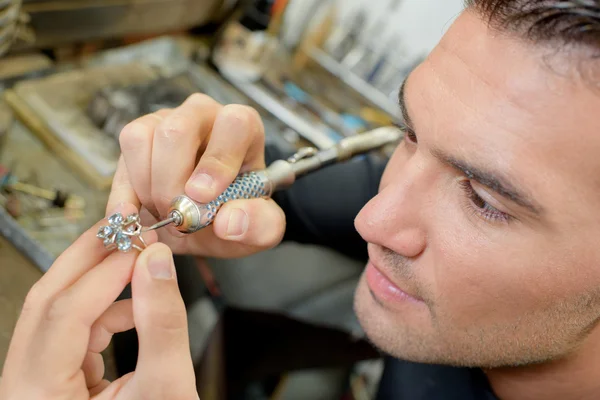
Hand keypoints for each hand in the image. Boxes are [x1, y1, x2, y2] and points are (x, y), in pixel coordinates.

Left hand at [0, 203, 197, 399]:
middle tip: (126, 230)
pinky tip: (132, 303)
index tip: (142, 247)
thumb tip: (156, 263)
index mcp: (38, 399)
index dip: (106, 274)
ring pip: (54, 312)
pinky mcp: (51, 378)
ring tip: (136, 264)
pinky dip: (102, 310)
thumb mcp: (167, 388)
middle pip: (44, 303)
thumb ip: (163, 323)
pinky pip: (69, 330)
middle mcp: (21, 390)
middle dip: (89, 260)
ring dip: (97, 283)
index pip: (63, 315)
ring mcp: (32, 384)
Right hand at [107, 94, 285, 256]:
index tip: (203, 197)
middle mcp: (204, 115)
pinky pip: (123, 155)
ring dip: (148, 186)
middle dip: (172, 183)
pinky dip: (126, 191)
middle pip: (177, 130)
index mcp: (243, 129)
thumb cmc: (236, 215)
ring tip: (165, 213)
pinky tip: (138, 213)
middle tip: (179, 217)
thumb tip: (228, 221)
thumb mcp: (261, 230)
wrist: (204, 224)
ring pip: (141, 138)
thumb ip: (258, 225)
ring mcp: (166, 120)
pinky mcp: (138, 135)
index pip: (233, 123)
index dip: (217, 160)